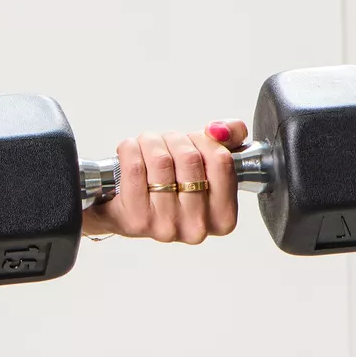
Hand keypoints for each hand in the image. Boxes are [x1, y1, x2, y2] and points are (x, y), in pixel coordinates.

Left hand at [84, 120, 248, 243]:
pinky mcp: (136, 219)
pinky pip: (134, 167)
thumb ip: (229, 137)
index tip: (191, 141)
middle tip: (164, 143)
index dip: (202, 140)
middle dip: (173, 139)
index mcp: (223, 217)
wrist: (126, 211)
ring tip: (146, 146)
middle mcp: (197, 226)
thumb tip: (218, 130)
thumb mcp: (208, 163)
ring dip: (150, 142)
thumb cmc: (171, 186)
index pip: (220, 160)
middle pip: (189, 158)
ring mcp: (166, 225)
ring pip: (161, 159)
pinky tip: (130, 151)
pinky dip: (129, 149)